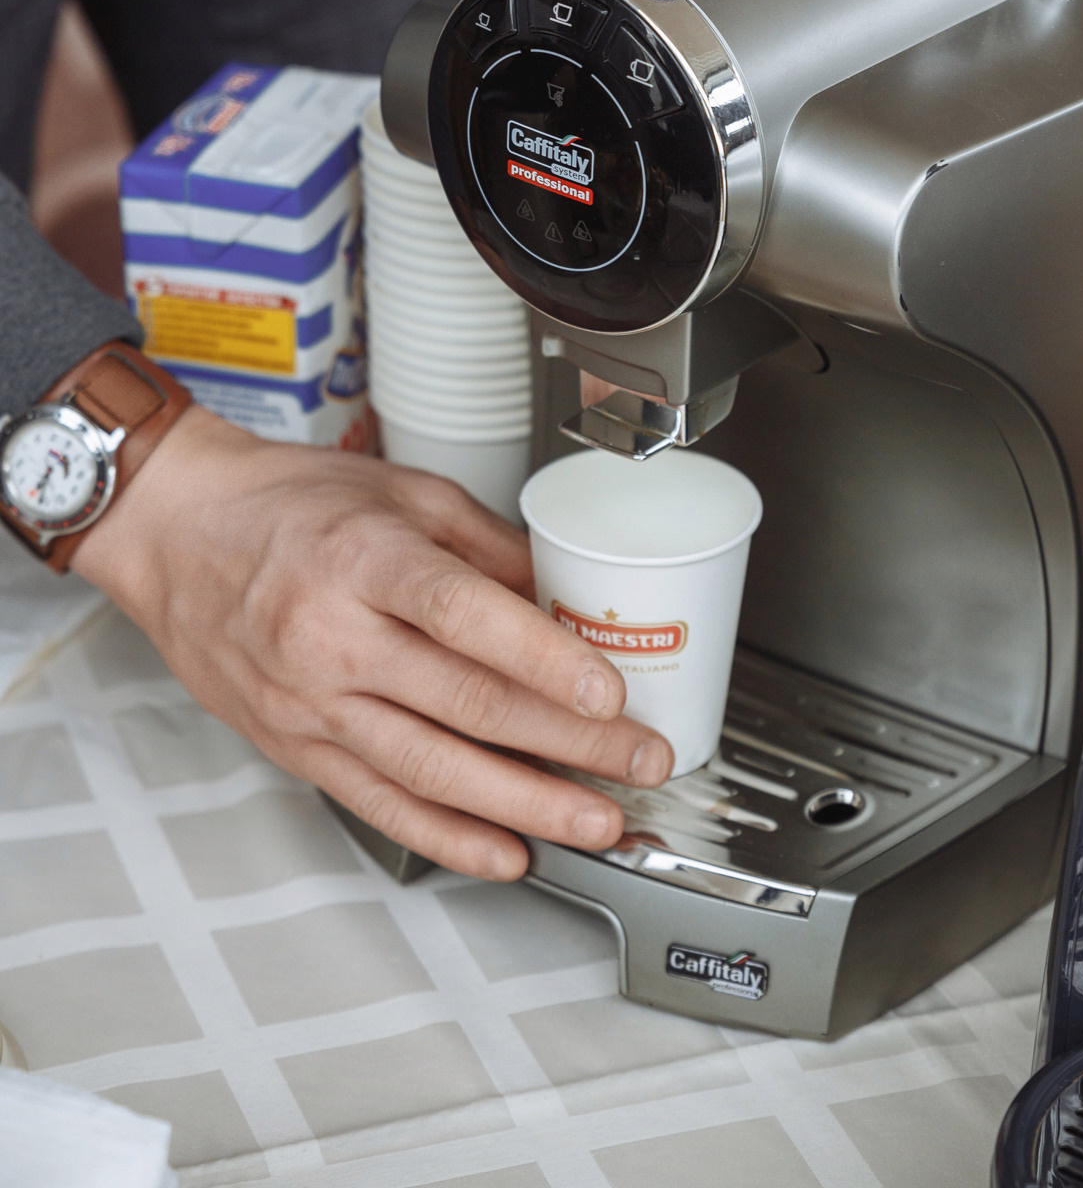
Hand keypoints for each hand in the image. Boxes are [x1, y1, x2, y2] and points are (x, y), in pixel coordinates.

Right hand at [73, 406, 672, 878]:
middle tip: (642, 761)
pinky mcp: (298, 748)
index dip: (542, 659)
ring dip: (527, 805)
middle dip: (570, 745)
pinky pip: (381, 805)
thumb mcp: (401, 491)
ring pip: (433, 770)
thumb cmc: (288, 504)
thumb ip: (489, 544)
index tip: (608, 692)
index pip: (462, 615)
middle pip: (466, 704)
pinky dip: (450, 838)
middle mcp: (332, 637)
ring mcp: (311, 704)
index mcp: (363, 559)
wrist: (178, 536)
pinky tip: (508, 853)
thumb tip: (567, 595)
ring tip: (599, 821)